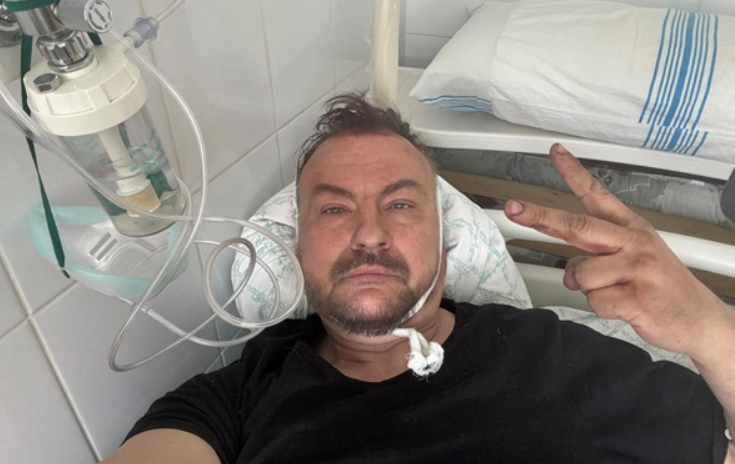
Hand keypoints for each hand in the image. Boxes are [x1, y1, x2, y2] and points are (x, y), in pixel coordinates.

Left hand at [504, 143, 731, 358]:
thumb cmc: (662, 287)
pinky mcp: (636, 297)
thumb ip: (598, 255)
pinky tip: (626, 307)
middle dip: (540, 217)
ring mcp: (636, 268)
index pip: (598, 195)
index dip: (574, 173)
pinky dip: (603, 310)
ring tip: (616, 291)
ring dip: (588, 289)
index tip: (555, 152)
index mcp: (631, 229)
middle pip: (577, 226)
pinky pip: (595, 301)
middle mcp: (633, 242)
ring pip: (580, 274)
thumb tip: (570, 267)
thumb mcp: (637, 257)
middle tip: (513, 208)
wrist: (699, 319)